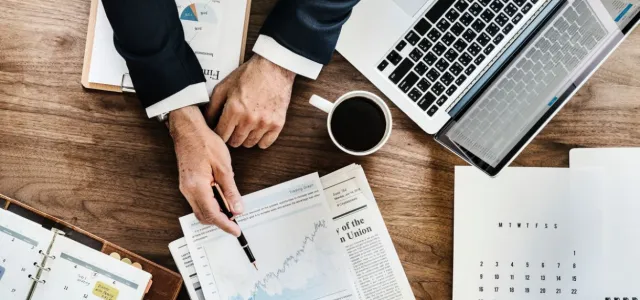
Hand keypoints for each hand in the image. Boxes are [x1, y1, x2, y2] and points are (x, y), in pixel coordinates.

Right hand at [169, 106, 243, 235]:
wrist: (188, 130)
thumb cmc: (205, 143)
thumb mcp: (224, 167)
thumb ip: (230, 190)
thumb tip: (237, 208)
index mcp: (197, 186)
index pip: (212, 214)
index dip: (225, 225)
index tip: (236, 231)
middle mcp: (188, 190)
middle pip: (204, 216)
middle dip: (220, 222)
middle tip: (236, 222)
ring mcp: (185, 188)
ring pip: (200, 210)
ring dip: (215, 213)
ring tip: (231, 210)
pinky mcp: (187, 184)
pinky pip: (198, 201)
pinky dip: (210, 205)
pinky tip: (221, 199)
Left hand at [205, 54, 295, 148]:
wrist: (274, 68)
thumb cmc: (249, 75)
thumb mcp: (225, 86)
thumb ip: (212, 106)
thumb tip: (206, 122)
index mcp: (234, 109)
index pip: (221, 135)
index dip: (219, 133)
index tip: (221, 129)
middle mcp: (249, 119)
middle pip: (235, 142)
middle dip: (231, 136)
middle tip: (233, 127)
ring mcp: (264, 123)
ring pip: (249, 144)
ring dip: (245, 138)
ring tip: (246, 126)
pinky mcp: (277, 124)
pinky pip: (265, 144)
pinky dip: (260, 139)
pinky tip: (258, 130)